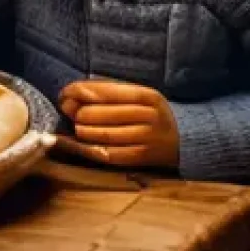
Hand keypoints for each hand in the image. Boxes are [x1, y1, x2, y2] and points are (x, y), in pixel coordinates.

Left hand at [55, 80, 179, 168]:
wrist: (185, 139)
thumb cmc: (150, 112)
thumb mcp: (138, 95)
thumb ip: (108, 91)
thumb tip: (72, 93)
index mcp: (146, 95)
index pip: (104, 91)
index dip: (78, 92)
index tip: (64, 94)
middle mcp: (148, 116)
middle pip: (100, 114)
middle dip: (77, 112)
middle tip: (68, 112)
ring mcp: (147, 139)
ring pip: (102, 135)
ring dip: (82, 131)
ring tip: (77, 127)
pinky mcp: (143, 158)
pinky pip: (110, 154)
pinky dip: (91, 149)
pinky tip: (83, 144)